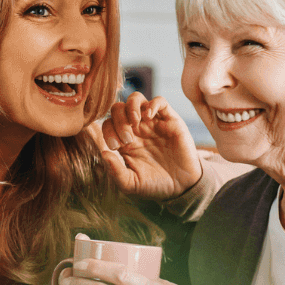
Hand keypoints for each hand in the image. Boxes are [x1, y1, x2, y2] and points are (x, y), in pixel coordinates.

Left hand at [85, 92, 202, 201]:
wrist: (181, 186)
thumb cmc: (154, 184)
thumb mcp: (131, 183)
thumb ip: (115, 171)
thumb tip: (103, 153)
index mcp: (124, 141)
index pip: (108, 124)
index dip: (107, 131)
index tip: (116, 147)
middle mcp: (136, 129)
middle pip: (118, 108)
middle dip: (118, 120)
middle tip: (127, 139)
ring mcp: (152, 122)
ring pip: (136, 99)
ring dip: (131, 107)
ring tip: (135, 122)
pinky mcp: (170, 120)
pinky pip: (159, 101)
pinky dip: (152, 104)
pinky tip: (149, 117)